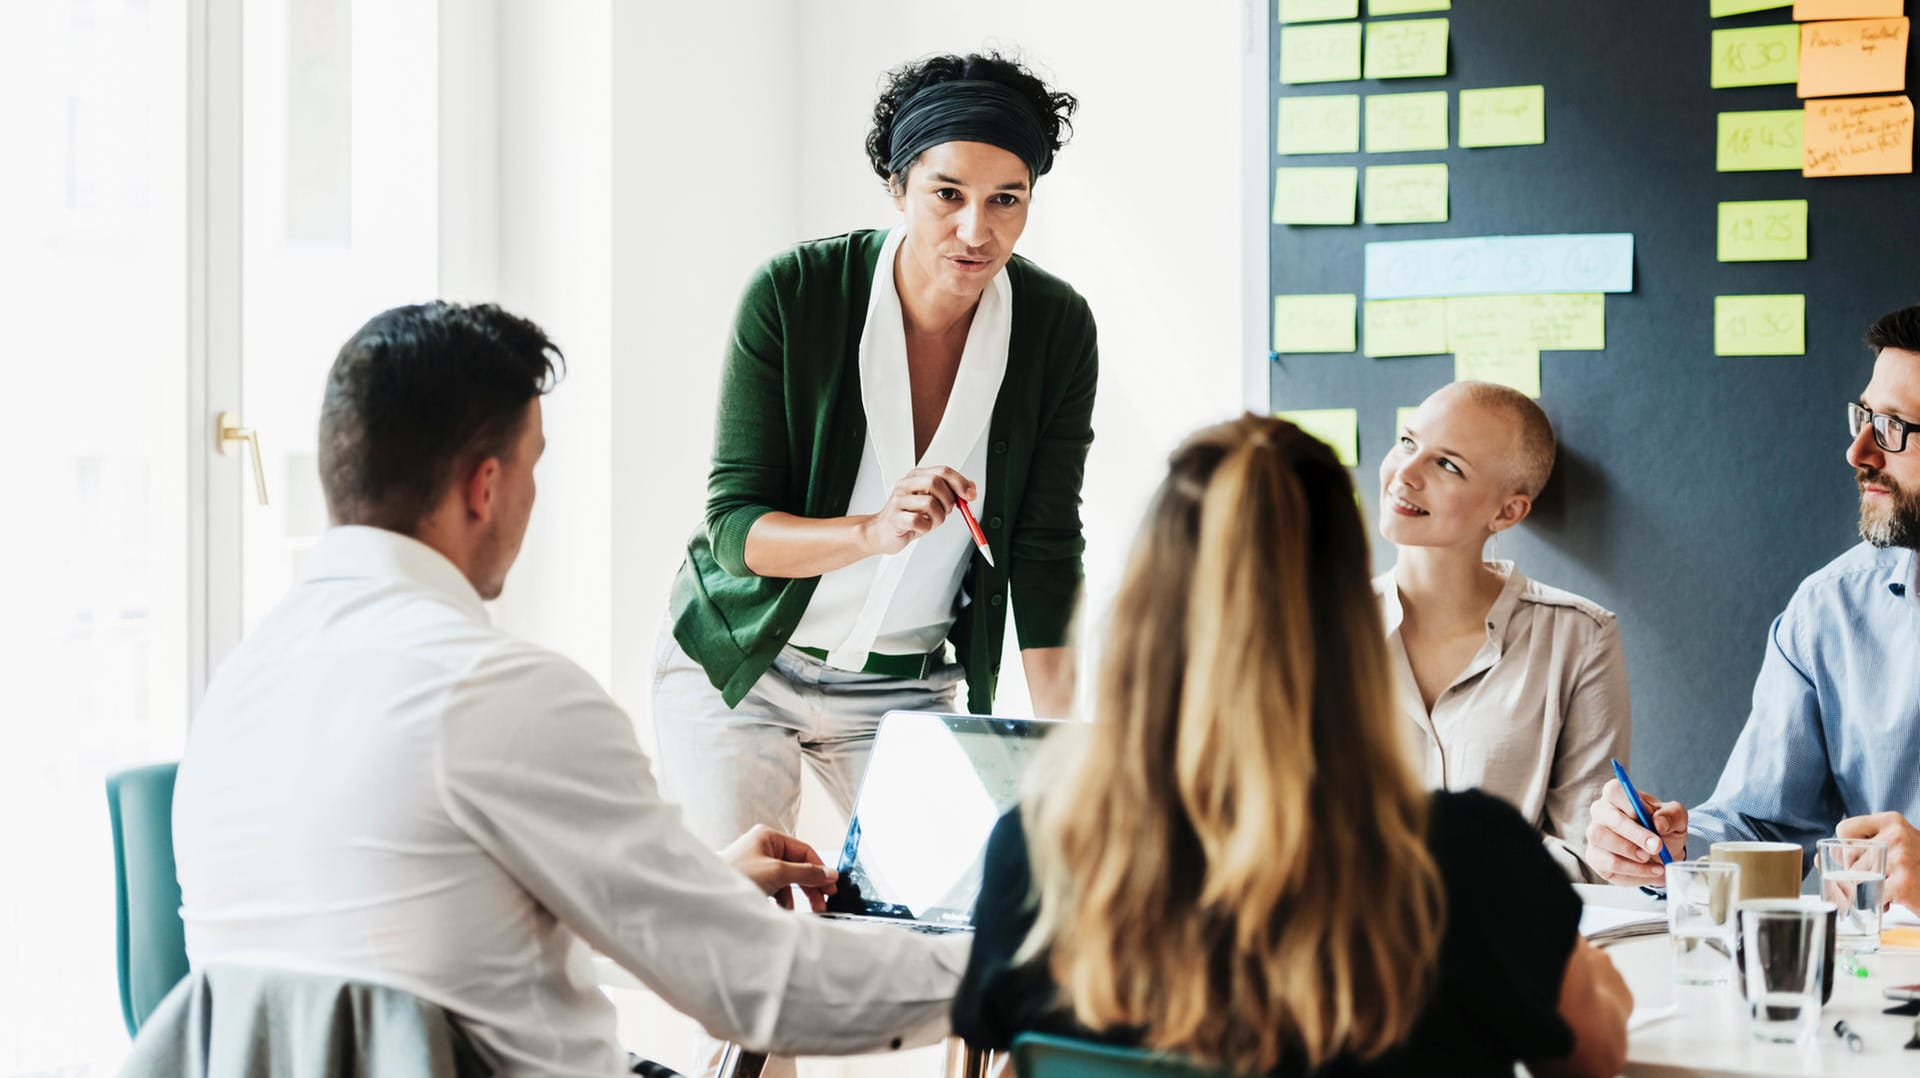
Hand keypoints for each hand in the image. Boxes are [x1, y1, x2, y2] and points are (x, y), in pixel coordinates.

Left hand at [720, 824, 837, 911]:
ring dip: (796, 895)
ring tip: (803, 910)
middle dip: (810, 885)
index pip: (804, 851)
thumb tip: (830, 874)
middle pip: (797, 866)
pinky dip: (782, 899)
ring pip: (787, 879)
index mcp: (769, 837)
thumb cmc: (736, 876)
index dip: (820, 869)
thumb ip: (806, 873)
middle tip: (823, 903)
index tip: (832, 887)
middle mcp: (763, 848)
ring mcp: (757, 865)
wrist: (708, 897)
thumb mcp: (777, 872)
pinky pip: (775, 888)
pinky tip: (784, 909)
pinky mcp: (752, 881)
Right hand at [860, 467, 975, 556]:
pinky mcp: (894, 517)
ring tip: (931, 522)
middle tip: (947, 512)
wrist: (882, 533)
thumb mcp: (933, 503)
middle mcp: (906, 484)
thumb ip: (951, 493)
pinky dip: (925, 528)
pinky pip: (918, 521)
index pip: (943, 471)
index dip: (960, 482)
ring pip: (929, 503)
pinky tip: (920, 528)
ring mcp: (898, 500)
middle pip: (935, 482)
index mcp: (917, 476)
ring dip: (938, 518)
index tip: (970, 495)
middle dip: (949, 500)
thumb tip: (972, 488)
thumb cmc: (909, 517)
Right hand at [1584, 779, 1687, 885]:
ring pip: (1601, 838)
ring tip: (1650, 858)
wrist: (1662, 855)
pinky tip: (1649, 869)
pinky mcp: (1595, 856)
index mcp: (1617, 795)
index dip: (1631, 806)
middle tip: (1657, 846)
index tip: (1650, 820)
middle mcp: (1601, 811)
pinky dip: (1633, 869)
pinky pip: (1607, 862)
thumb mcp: (1677, 818)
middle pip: (1607, 817)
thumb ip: (1671, 816)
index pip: (1614, 791)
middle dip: (1634, 834)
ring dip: (1630, 851)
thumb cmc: (1664, 829)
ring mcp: (1594, 834)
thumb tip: (1658, 823)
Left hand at [1836, 811, 1919, 910]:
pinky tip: (1894, 900)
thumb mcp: (1894, 846)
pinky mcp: (1904, 883)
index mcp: (1891, 821)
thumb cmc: (1917, 866)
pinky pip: (1872, 894)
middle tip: (1878, 878)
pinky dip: (1879, 902)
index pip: (1844, 829)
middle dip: (1856, 873)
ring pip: (1856, 876)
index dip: (1846, 847)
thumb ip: (1861, 847)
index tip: (1860, 857)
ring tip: (1887, 888)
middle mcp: (1896, 835)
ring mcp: (1900, 859)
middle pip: (1847, 856)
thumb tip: (1819, 859)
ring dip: (1867, 889)